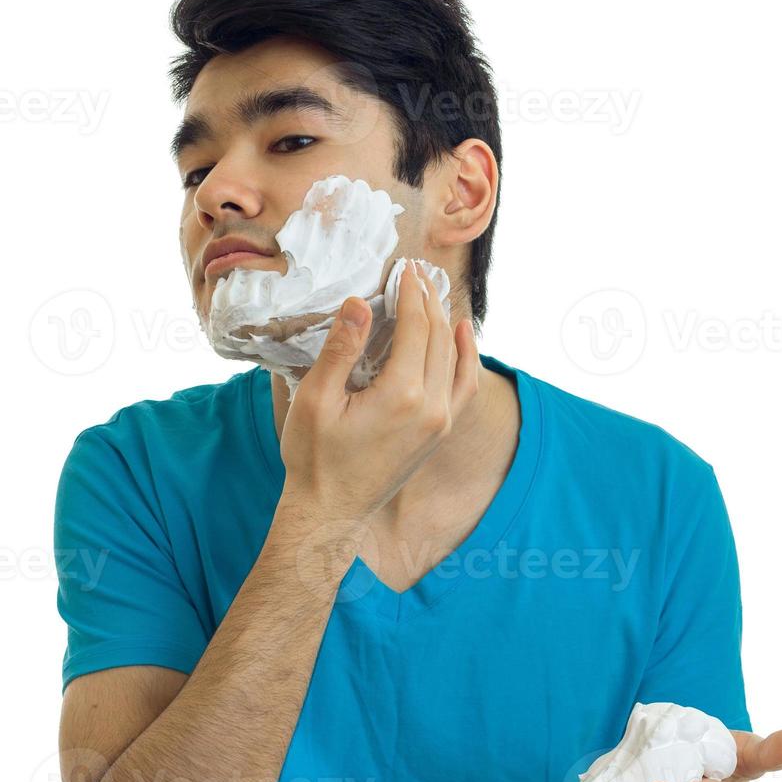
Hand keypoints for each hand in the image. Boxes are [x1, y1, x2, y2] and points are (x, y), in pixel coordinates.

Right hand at [277, 259, 478, 529]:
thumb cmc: (314, 458)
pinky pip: (465, 386)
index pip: (416, 327)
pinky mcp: (439, 434)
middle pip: (438, 337)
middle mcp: (432, 407)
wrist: (331, 512)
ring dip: (445, 322)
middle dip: (427, 300)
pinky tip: (463, 335)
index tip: (403, 268)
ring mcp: (441, 423)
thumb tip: (361, 303)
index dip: (410, 292)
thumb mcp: (316, 399)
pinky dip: (467, 356)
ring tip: (433, 294)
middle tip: (415, 273)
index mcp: (402, 394)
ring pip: (454, 358)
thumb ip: (342, 348)